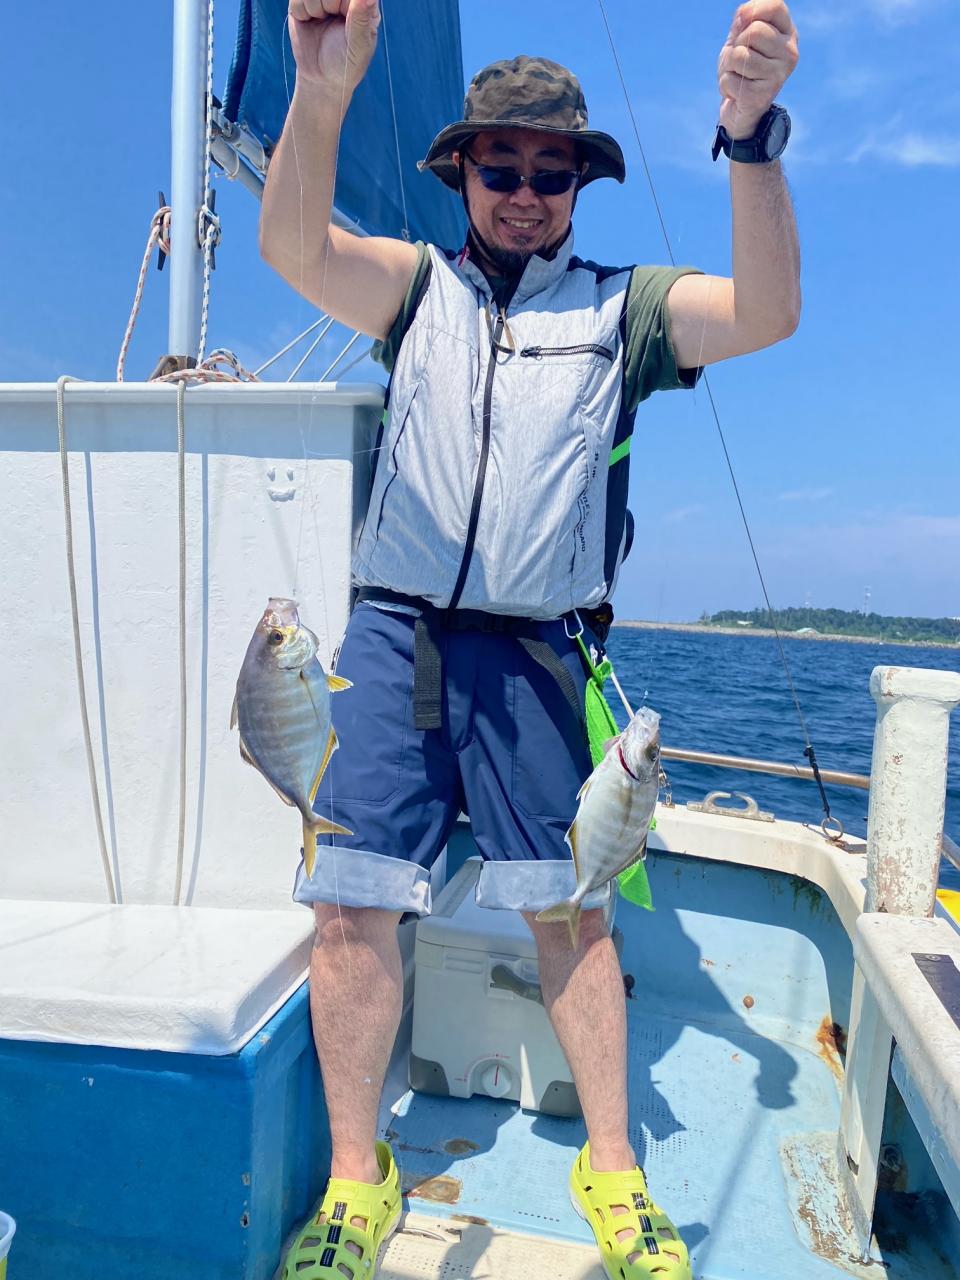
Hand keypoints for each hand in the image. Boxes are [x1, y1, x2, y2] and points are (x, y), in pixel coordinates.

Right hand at [288, 0, 380, 95]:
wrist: (321, 78)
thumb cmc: (346, 64)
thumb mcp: (358, 46)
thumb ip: (361, 20)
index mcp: (363, 2)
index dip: (342, 3)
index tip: (342, 14)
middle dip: (329, 2)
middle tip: (332, 17)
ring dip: (315, 7)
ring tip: (322, 20)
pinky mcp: (302, 1)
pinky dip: (301, 11)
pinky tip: (309, 20)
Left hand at [717, 1, 798, 138]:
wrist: (740, 108)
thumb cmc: (742, 67)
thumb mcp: (741, 37)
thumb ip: (744, 20)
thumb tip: (744, 14)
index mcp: (788, 34)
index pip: (775, 6)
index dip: (752, 10)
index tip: (741, 23)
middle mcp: (790, 53)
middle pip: (754, 31)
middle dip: (737, 44)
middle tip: (740, 59)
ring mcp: (778, 76)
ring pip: (740, 56)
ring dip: (729, 66)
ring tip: (738, 74)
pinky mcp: (761, 97)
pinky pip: (730, 80)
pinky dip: (725, 85)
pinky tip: (737, 91)